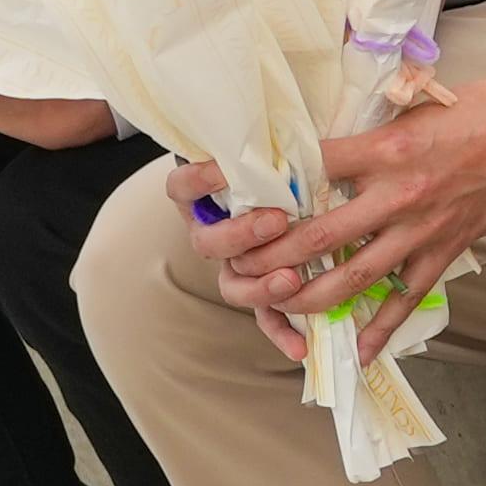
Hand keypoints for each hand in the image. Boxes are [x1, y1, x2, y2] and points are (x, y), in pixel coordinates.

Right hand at [166, 159, 315, 363]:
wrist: (295, 189)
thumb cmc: (285, 163)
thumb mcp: (276, 152)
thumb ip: (274, 151)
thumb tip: (291, 138)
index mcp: (206, 196)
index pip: (184, 187)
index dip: (199, 181)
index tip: (224, 172)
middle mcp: (214, 233)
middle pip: (209, 243)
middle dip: (242, 235)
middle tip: (278, 221)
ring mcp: (236, 266)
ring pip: (233, 285)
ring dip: (259, 286)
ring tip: (290, 280)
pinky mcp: (263, 291)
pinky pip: (266, 318)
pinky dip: (282, 333)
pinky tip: (301, 347)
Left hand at [224, 67, 485, 329]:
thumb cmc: (478, 108)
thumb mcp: (411, 107)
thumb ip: (365, 131)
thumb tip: (315, 146)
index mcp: (385, 149)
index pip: (305, 168)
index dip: (256, 181)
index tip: (215, 191)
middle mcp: (399, 194)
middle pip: (316, 236)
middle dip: (268, 258)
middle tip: (237, 268)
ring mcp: (423, 229)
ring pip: (352, 277)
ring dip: (308, 297)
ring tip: (276, 304)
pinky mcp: (447, 250)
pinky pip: (405, 298)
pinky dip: (379, 329)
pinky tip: (356, 351)